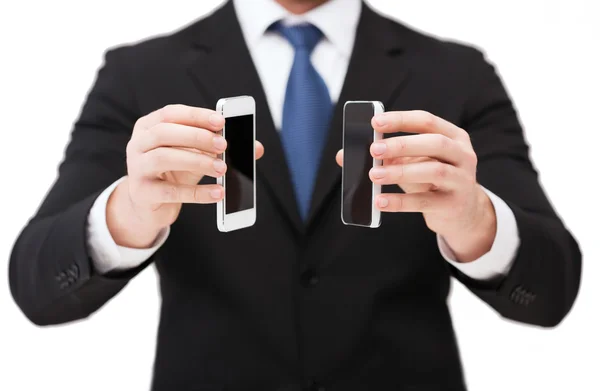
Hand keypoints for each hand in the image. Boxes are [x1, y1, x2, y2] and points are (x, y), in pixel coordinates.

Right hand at [107, 104, 263, 247]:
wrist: (149, 206)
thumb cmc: (174, 173)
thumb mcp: (196, 156)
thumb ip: (221, 148)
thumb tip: (257, 148)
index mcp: (149, 127)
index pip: (172, 113)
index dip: (197, 116)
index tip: (221, 121)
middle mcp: (138, 144)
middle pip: (165, 133)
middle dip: (197, 137)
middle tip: (224, 145)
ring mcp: (137, 168)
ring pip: (165, 158)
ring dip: (198, 161)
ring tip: (223, 169)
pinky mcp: (142, 193)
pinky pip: (171, 191)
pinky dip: (198, 192)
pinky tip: (218, 194)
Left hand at [336, 110, 495, 261]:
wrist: (462, 213)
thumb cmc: (432, 181)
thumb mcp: (413, 163)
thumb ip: (385, 156)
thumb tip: (345, 155)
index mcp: (453, 136)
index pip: (426, 121)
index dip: (400, 120)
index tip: (375, 122)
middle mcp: (463, 155)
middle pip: (434, 143)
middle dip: (401, 144)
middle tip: (373, 149)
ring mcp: (462, 180)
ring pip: (433, 171)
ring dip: (400, 172)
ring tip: (373, 175)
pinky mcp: (453, 205)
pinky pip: (425, 201)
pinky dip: (400, 202)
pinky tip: (380, 201)